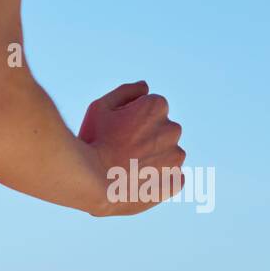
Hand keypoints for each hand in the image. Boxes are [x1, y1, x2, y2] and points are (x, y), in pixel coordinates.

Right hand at [77, 80, 184, 216]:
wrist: (94, 183)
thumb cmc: (94, 141)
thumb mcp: (100, 107)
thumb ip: (125, 92)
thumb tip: (145, 87)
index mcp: (156, 107)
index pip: (150, 107)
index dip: (132, 118)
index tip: (118, 129)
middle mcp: (172, 129)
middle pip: (161, 129)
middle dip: (146, 136)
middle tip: (121, 148)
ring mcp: (175, 156)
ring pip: (167, 152)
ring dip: (153, 157)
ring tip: (129, 167)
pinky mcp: (175, 180)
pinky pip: (173, 177)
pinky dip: (160, 178)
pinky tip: (140, 181)